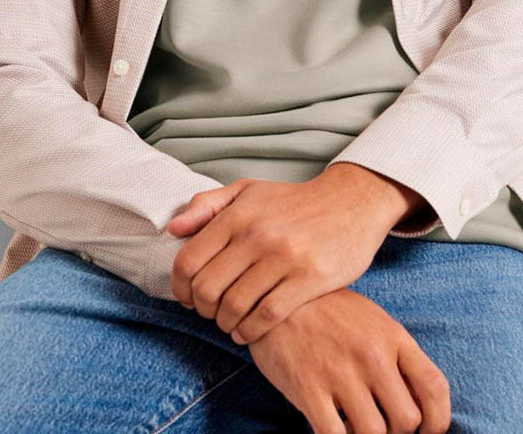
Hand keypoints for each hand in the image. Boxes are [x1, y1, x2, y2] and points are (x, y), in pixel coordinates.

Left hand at [166, 167, 416, 343]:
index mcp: (238, 214)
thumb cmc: (293, 201)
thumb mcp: (248, 191)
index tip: (186, 297)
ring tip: (229, 323)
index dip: (180, 287)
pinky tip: (247, 331)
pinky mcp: (309, 278)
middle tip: (210, 312)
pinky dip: (250, 331)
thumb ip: (207, 206)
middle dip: (202, 309)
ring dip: (225, 323)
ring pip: (235, 306)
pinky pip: (267, 316)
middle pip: (207, 289)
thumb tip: (172, 230)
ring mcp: (284, 257)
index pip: (188, 260)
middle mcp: (257, 235)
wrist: (350, 202)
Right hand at [246, 288, 450, 433]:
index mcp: (391, 335)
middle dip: (399, 433)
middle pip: (407, 420)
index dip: (439, 422)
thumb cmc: (328, 311)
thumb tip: (420, 403)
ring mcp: (340, 372)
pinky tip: (334, 428)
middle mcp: (371, 354)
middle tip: (383, 427)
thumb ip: (397, 356)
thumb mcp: (371, 320)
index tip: (428, 432)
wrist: (275, 295)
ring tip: (356, 427)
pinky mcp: (309, 388)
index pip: (434, 387)